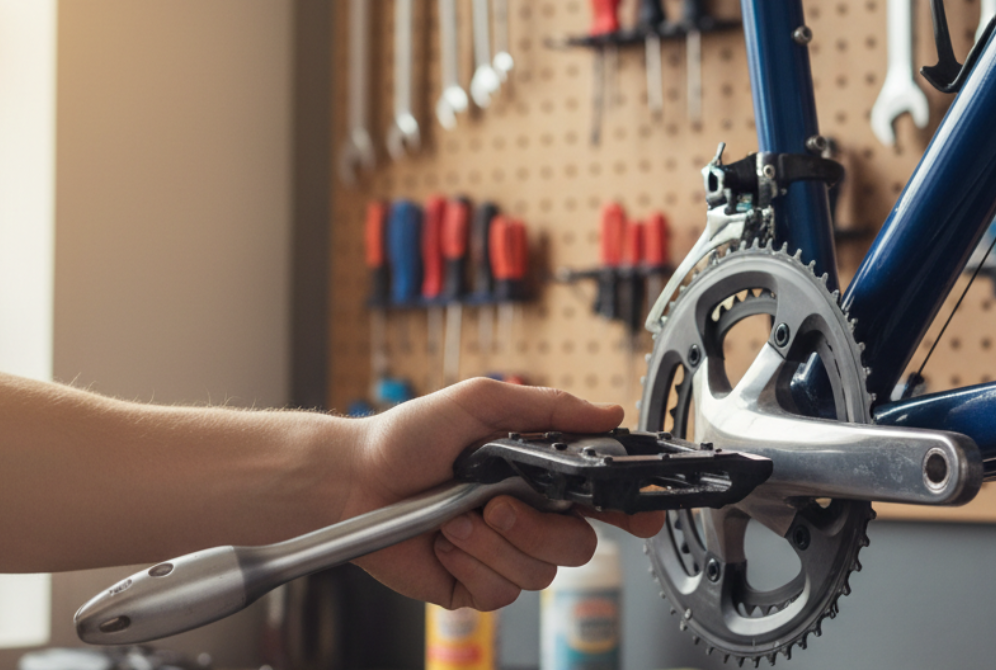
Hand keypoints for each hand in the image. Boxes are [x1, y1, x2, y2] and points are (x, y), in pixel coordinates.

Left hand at [346, 378, 663, 610]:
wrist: (352, 481)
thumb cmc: (406, 438)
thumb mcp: (479, 403)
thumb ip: (548, 409)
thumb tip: (607, 411)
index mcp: (535, 475)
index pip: (598, 497)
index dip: (629, 510)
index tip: (643, 515)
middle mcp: (524, 517)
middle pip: (578, 545)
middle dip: (539, 528)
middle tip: (498, 504)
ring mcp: (500, 554)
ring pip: (539, 572)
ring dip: (493, 543)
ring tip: (456, 517)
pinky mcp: (472, 585)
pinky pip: (500, 592)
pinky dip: (471, 564)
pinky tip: (445, 542)